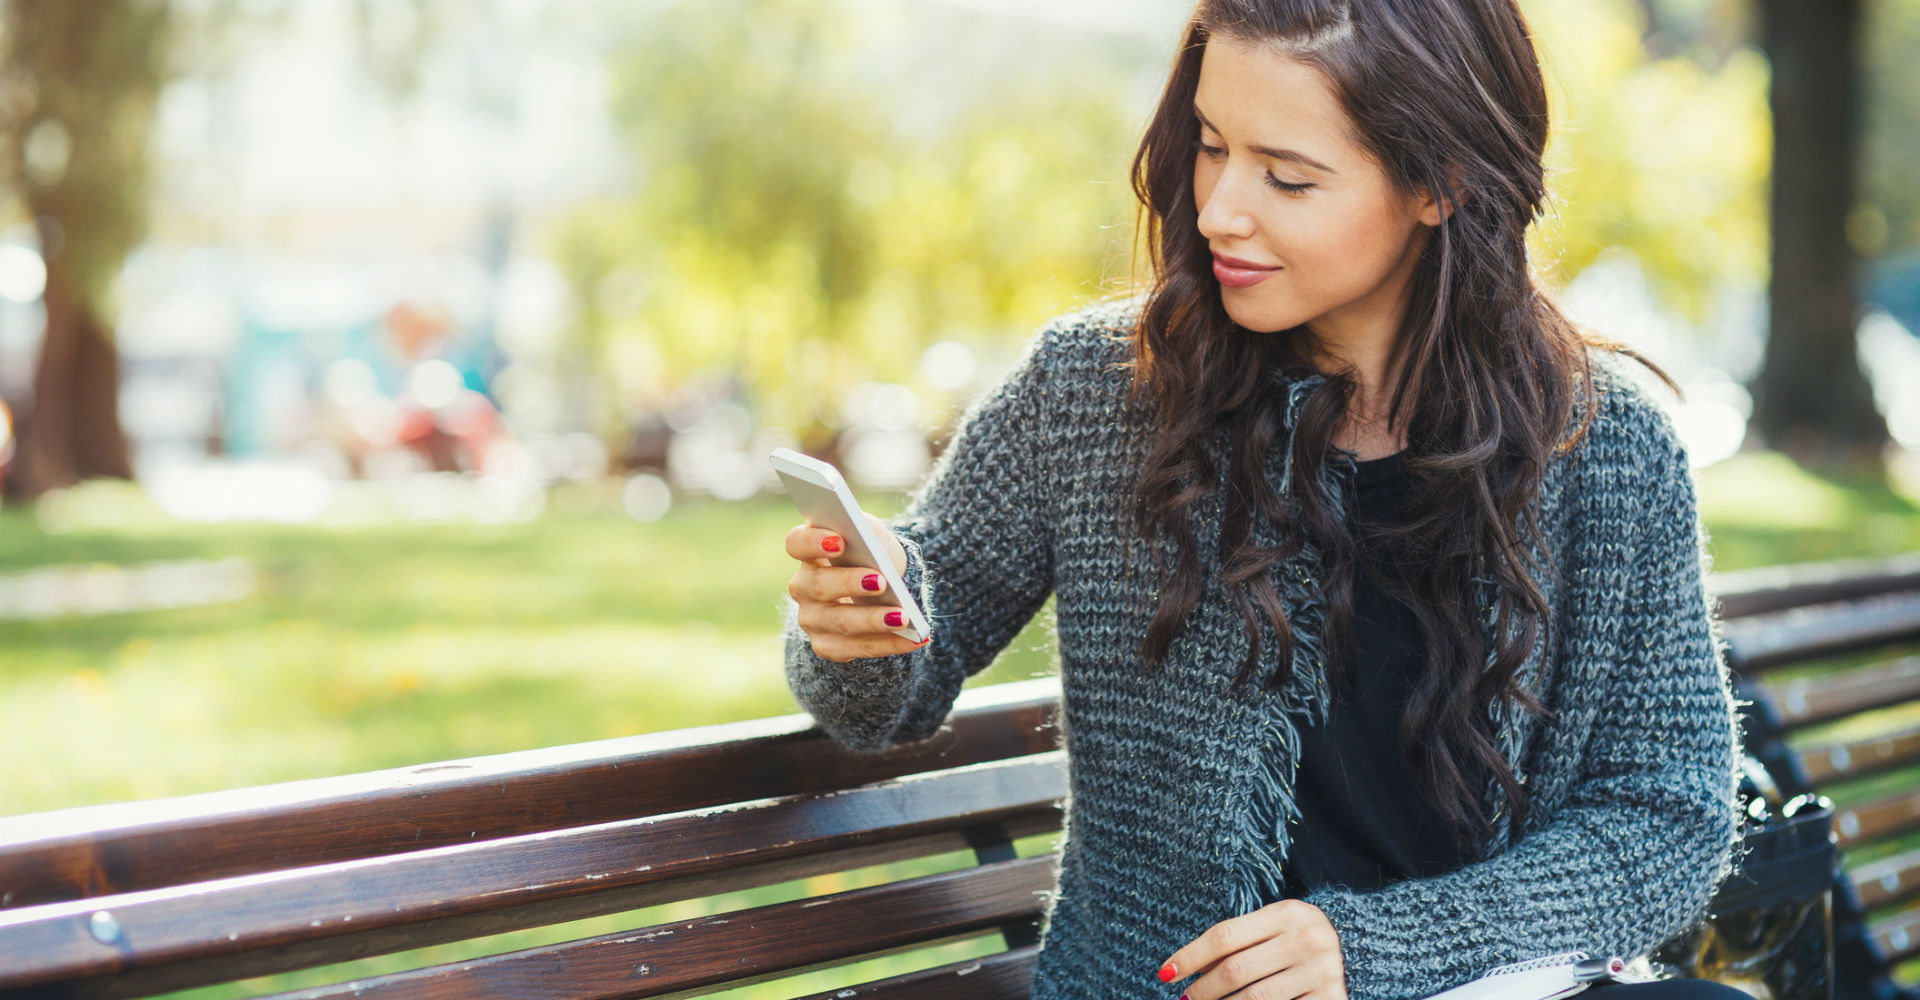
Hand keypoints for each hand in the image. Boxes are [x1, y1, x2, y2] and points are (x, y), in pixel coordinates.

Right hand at [785, 512, 927, 662]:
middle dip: (850, 583)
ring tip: (903, 617)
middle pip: (819, 585)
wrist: (881, 592)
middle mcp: (803, 587)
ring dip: (873, 620)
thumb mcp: (872, 537)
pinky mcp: (828, 646)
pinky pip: (859, 648)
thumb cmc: (872, 557)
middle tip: (881, 582)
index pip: (797, 543)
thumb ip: (867, 533)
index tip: (840, 541)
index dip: (813, 542)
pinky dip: (890, 644)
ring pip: (841, 622)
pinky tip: (914, 640)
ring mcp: (812, 619)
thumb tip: (873, 545)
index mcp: (809, 553)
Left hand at [1158, 899, 1348, 999]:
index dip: (1191, 955)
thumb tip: (1190, 967)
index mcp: (1287, 912)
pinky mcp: (1330, 998)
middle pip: (1236, 970)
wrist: (1366, 949)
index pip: (1225, 935)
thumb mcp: (1277, 925)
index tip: (1166, 973)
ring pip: (1255, 998)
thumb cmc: (1303, 937)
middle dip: (1203, 990)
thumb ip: (1241, 940)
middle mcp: (1306, 938)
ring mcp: (1321, 971)